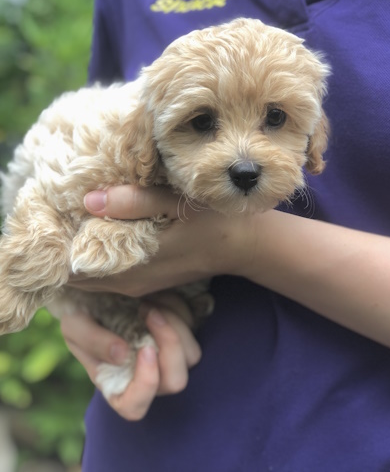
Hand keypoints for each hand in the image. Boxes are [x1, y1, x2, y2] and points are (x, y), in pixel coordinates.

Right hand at [61, 293, 201, 419]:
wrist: (97, 292)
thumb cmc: (82, 314)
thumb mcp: (74, 326)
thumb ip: (92, 342)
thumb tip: (122, 354)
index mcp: (116, 386)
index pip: (135, 407)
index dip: (146, 384)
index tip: (143, 349)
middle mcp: (146, 377)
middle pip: (176, 382)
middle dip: (169, 345)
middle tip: (148, 313)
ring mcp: (166, 358)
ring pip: (191, 356)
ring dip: (175, 325)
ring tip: (148, 305)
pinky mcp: (181, 335)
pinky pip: (192, 327)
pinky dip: (177, 309)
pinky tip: (155, 298)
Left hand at [68, 185, 252, 295]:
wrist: (245, 247)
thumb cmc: (214, 221)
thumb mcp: (178, 205)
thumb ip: (134, 202)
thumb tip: (88, 200)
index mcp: (135, 265)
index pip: (76, 269)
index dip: (57, 249)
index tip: (49, 222)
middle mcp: (132, 282)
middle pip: (78, 278)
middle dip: (62, 252)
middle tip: (55, 219)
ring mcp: (140, 285)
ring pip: (92, 279)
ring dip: (77, 257)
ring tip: (70, 224)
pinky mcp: (147, 282)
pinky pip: (108, 278)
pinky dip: (94, 261)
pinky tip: (95, 235)